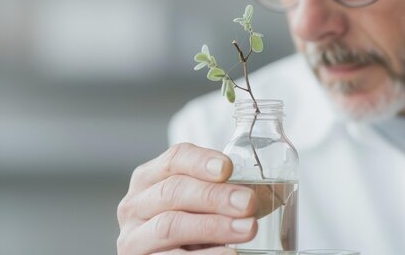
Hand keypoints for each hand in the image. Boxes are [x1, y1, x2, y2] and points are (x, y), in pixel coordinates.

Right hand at [117, 143, 257, 254]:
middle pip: (173, 192)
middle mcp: (135, 205)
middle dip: (213, 196)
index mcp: (149, 178)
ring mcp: (133, 238)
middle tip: (248, 203)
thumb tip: (271, 191)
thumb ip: (221, 192)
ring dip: (213, 226)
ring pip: (170, 226)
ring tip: (248, 229)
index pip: (174, 159)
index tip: (228, 168)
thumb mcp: (198, 205)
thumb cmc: (187, 228)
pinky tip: (229, 253)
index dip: (201, 161)